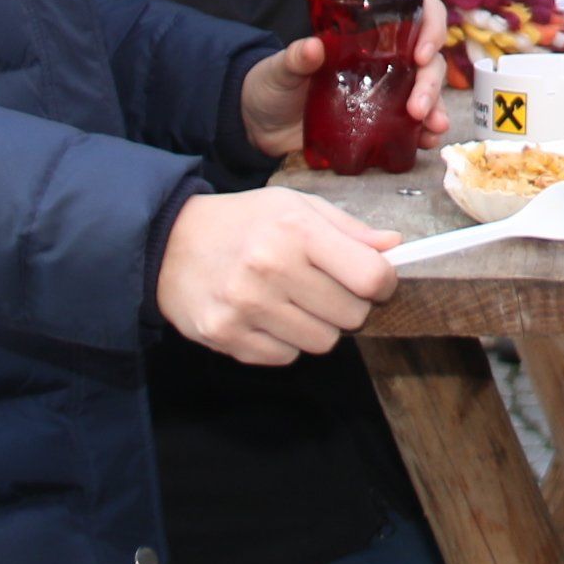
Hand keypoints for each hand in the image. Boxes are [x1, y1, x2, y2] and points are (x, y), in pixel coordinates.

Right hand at [154, 186, 401, 363]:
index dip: (383, 283)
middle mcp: (271, 268)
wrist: (169, 243)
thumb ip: (349, 229)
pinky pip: (286, 357)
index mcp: (296, 230)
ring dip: (318, 326)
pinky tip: (267, 316)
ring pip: (323, 343)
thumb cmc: (243, 222)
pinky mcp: (227, 336)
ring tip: (294, 301)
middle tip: (326, 288)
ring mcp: (247, 306)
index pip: (369, 276)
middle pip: (352, 316)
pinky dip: (285, 342)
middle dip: (349, 304)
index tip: (375, 281)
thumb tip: (394, 247)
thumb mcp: (296, 206)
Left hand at [235, 0, 454, 161]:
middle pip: (427, 61)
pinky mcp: (381, 124)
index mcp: (367, 38)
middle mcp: (384, 62)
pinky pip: (413, 126)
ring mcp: (386, 94)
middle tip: (419, 106)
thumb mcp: (280, 67)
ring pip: (427, 92)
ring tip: (433, 127)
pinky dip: (426, 132)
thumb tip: (312, 47)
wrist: (260, 125)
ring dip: (436, 107)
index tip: (422, 52)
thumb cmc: (273, 84)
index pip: (414, 19)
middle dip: (430, 82)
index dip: (430, 28)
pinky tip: (429, 140)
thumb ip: (296, 57)